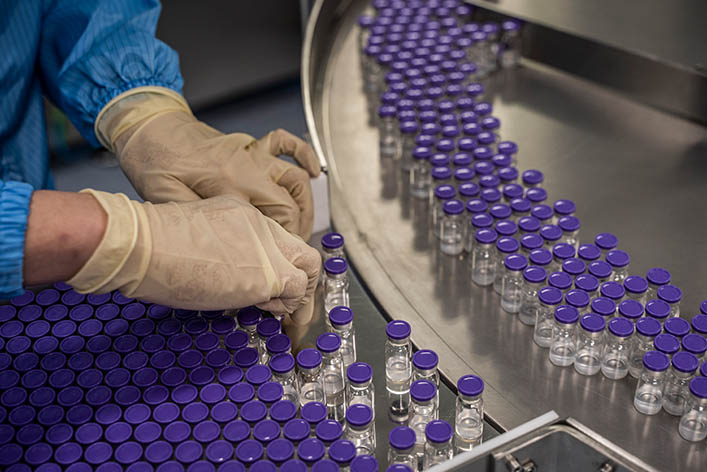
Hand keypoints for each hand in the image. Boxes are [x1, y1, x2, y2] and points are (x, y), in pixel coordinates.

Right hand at [66, 191, 320, 322]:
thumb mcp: (196, 236)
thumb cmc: (150, 244)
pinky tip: (268, 312)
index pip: (277, 241)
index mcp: (241, 215)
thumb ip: (220, 249)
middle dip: (304, 280)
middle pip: (302, 251)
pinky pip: (294, 292)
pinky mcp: (266, 274)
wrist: (141, 243)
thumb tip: (225, 277)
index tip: (275, 285)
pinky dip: (287, 306)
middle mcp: (260, 226)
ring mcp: (266, 248)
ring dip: (297, 296)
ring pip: (307, 268)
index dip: (279, 265)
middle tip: (293, 304)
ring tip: (281, 314)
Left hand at [96, 88, 320, 239]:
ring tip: (304, 223)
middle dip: (299, 228)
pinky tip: (314, 172)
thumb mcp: (165, 197)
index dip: (286, 240)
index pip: (277, 217)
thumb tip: (227, 241)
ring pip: (296, 177)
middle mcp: (247, 167)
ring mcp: (251, 153)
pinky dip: (304, 155)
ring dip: (306, 202)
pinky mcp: (248, 145)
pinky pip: (285, 143)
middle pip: (292, 202)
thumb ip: (199, 218)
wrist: (147, 125)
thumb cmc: (152, 160)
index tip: (282, 257)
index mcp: (229, 184)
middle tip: (292, 248)